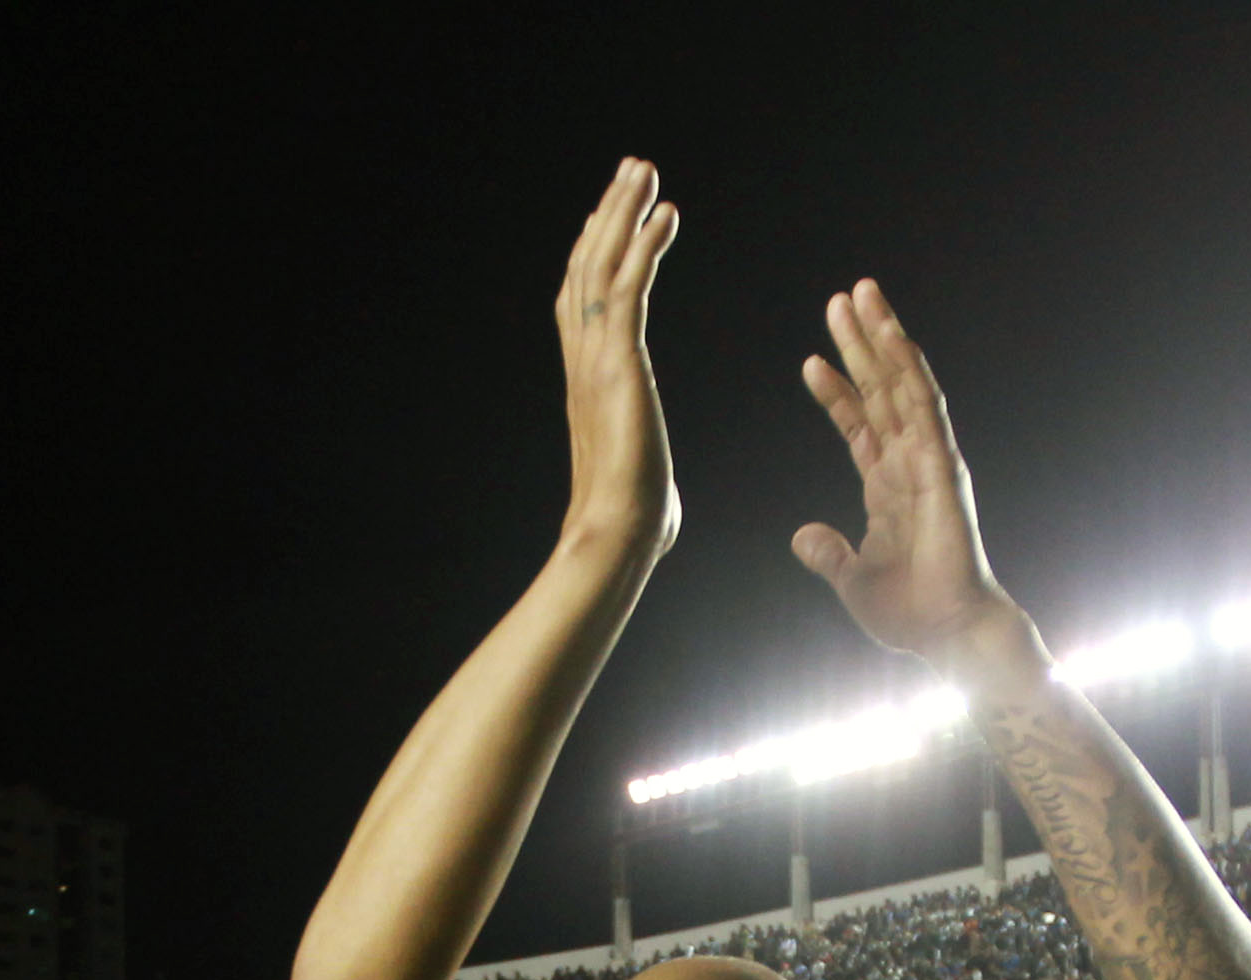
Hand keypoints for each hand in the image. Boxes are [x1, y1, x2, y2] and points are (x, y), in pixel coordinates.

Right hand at [551, 158, 681, 557]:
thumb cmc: (632, 526)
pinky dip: (645, 246)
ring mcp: (596, 358)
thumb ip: (647, 474)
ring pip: (604, 267)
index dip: (594, 255)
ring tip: (644, 171)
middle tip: (631, 172)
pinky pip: (630, 288)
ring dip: (624, 213)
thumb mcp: (643, 483)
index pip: (584, 302)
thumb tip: (660, 503)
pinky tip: (666, 213)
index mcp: (587, 382)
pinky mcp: (619, 362)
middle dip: (609, 216)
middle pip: (588, 269)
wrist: (616, 536)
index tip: (610, 219)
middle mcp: (583, 360)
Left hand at [793, 278, 1040, 694]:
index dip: (836, 393)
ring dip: (882, 338)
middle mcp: (909, 464)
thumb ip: (829, 554)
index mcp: (887, 486)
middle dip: (860, 346)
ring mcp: (927, 459)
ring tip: (861, 295)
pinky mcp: (942, 464)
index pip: (859, 426)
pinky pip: (923, 407)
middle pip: (879, 390)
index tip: (811, 362)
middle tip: (841, 299)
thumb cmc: (909, 612)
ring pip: (902, 385)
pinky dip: (907, 370)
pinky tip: (893, 337)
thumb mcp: (851, 579)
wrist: (945, 632)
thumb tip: (802, 536)